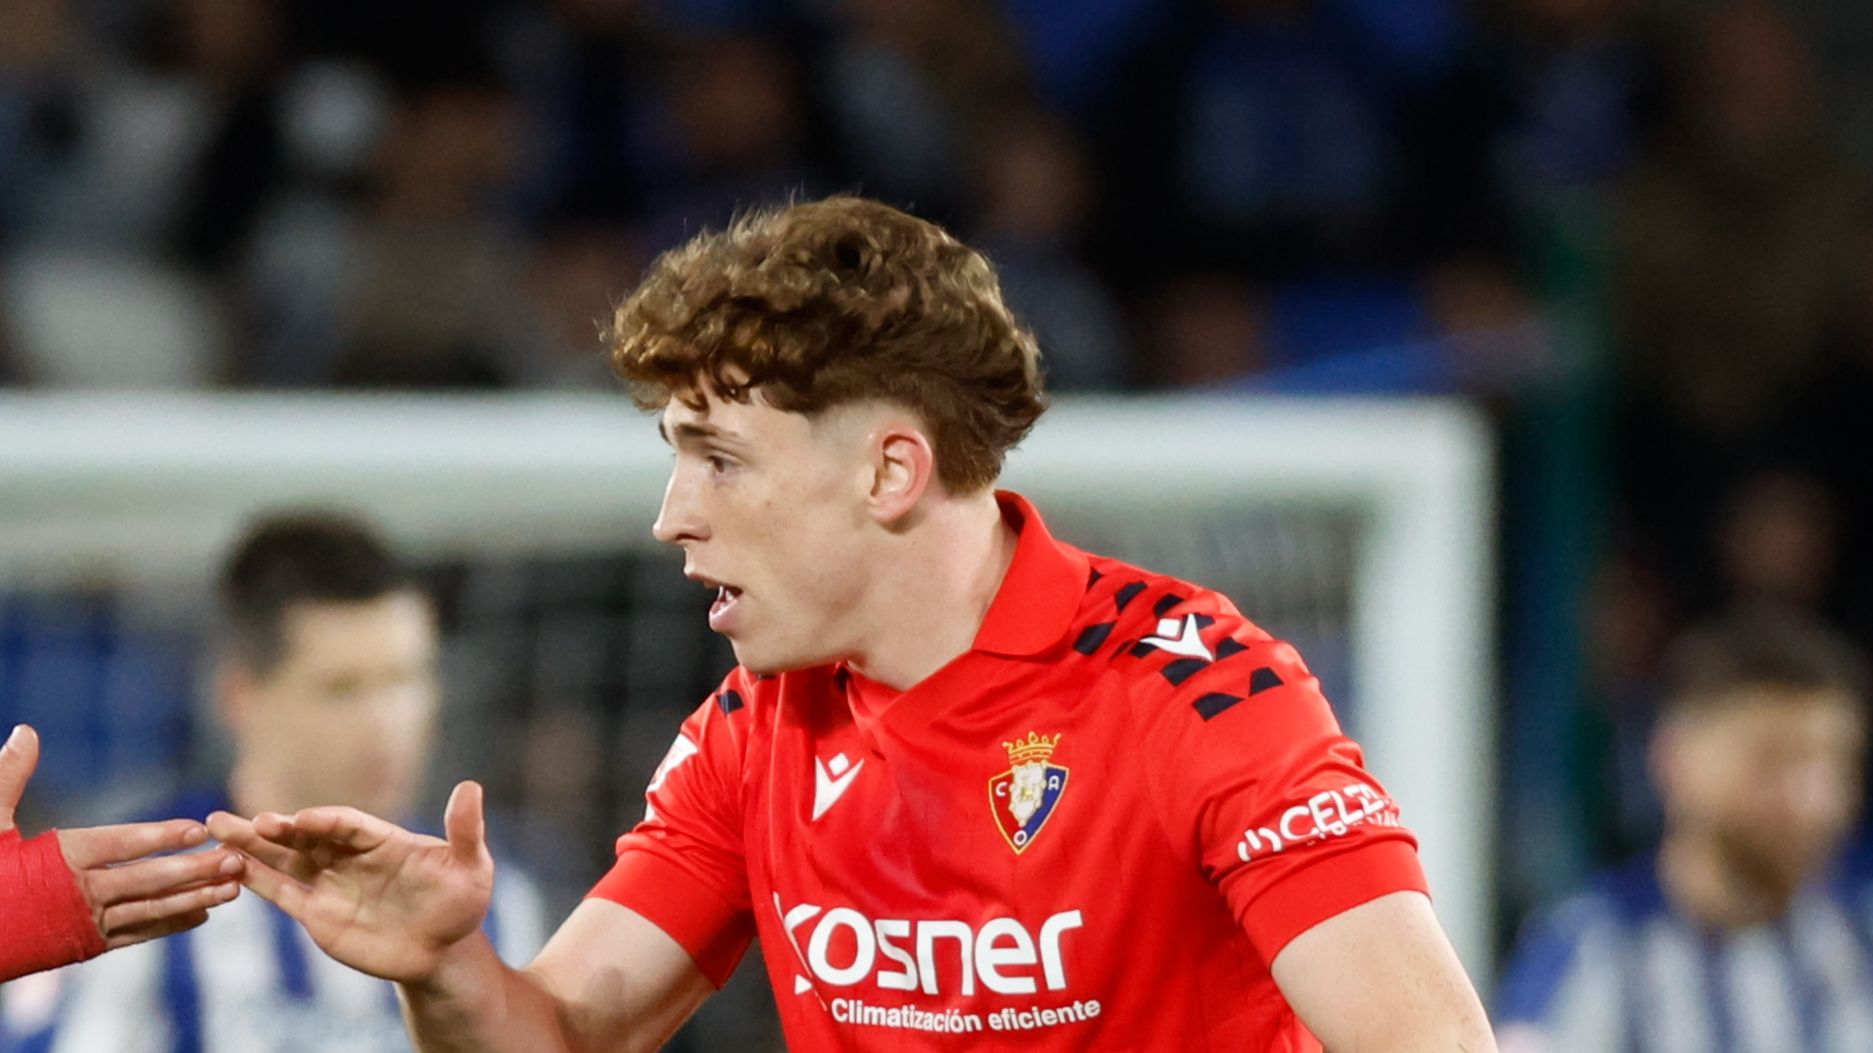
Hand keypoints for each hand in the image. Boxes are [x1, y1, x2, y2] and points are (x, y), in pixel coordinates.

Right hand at [0, 725, 243, 949]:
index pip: (119, 844)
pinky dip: (169, 924)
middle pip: (146, 880)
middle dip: (194, 871)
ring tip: (234, 889)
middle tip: (236, 861)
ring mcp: (87, 922)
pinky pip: (137, 934)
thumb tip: (26, 731)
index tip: (198, 829)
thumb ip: (9, 778)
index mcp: (59, 858)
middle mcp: (80, 893)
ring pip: (149, 910)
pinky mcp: (88, 945)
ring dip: (194, 899)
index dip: (159, 836)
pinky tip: (203, 915)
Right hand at [207, 781, 494, 983]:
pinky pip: (282, 892)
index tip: (301, 820)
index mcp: (382, 838)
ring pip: (285, 858)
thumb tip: (471, 786)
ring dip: (252, 845)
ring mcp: (330, 882)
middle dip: (276, 828)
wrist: (443, 951)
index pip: (347, 824)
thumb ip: (465, 830)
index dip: (325, 820)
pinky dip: (255, 880)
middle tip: (244, 820)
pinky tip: (228, 867)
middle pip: (307, 836)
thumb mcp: (471, 868)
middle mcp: (349, 855)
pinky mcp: (317, 913)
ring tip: (216, 827)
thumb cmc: (461, 903)